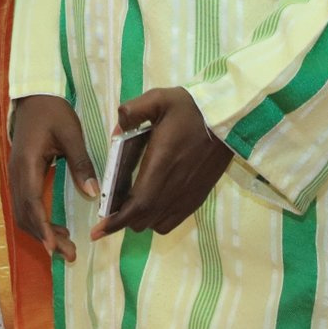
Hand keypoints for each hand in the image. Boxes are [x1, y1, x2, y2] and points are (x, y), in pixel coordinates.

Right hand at [9, 95, 98, 262]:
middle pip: (25, 215)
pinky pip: (24, 205)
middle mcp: (17, 174)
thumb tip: (92, 194)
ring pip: (22, 213)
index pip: (32, 203)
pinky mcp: (20, 176)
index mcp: (28, 164)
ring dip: (41, 232)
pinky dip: (38, 222)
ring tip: (65, 246)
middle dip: (45, 237)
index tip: (53, 247)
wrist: (33, 97)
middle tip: (70, 254)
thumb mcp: (71, 134)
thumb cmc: (53, 112)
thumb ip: (81, 164)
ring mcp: (16, 176)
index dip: (42, 227)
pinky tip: (56, 229)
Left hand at [93, 87, 231, 238]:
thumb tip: (117, 128)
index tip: (98, 229)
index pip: (137, 204)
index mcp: (162, 163)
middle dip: (122, 219)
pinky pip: (173, 221)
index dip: (117, 220)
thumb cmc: (191, 110)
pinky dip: (157, 219)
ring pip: (157, 223)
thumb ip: (133, 110)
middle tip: (108, 210)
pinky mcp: (198, 197)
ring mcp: (188, 194)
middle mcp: (175, 186)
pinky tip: (151, 204)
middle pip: (143, 219)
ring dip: (140, 220)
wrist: (229, 122)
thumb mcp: (159, 98)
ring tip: (129, 206)